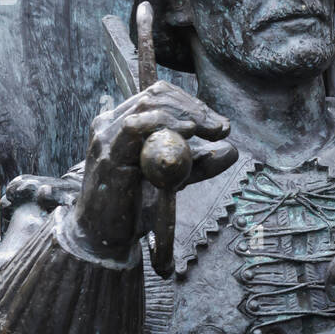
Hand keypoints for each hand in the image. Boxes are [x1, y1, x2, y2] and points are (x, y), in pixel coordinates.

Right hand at [72, 81, 235, 259]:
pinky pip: (135, 128)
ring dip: (186, 114)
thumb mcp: (173, 179)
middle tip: (221, 127)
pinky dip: (164, 125)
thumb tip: (231, 150)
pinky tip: (187, 133)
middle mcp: (110, 124)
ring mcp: (106, 138)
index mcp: (121, 123)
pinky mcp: (108, 156)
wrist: (103, 238)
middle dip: (194, 107)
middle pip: (155, 95)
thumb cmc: (135, 207)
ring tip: (210, 129)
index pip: (157, 95)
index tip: (217, 124)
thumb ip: (198, 164)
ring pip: (147, 105)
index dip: (190, 103)